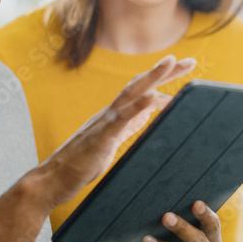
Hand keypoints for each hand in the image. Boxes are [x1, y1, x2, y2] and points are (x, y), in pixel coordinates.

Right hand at [36, 55, 195, 208]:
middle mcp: (109, 113)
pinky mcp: (100, 137)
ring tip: (171, 62)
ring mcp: (104, 123)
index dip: (162, 80)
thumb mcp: (111, 143)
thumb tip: (144, 116)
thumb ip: (126, 127)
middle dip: (165, 71)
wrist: (52, 181)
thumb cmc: (80, 165)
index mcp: (113, 116)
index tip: (182, 70)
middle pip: (140, 85)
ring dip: (152, 77)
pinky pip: (120, 119)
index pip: (141, 91)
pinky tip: (152, 97)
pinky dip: (138, 106)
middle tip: (190, 61)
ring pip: (130, 93)